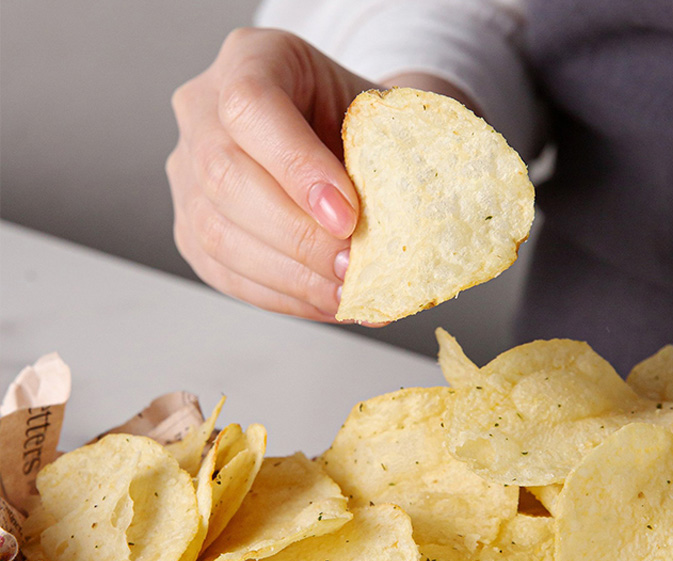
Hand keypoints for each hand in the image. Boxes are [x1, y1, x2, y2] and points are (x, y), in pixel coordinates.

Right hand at [167, 29, 375, 319]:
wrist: (333, 135)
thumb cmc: (356, 123)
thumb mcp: (376, 118)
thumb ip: (382, 161)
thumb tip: (399, 237)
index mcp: (251, 60)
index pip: (251, 108)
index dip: (297, 168)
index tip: (347, 216)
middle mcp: (202, 113)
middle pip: (225, 177)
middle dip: (296, 236)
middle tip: (351, 268)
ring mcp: (187, 174)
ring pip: (218, 234)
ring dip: (291, 277)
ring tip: (346, 295)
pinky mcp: (192, 230)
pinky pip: (227, 274)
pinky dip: (283, 297)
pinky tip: (326, 302)